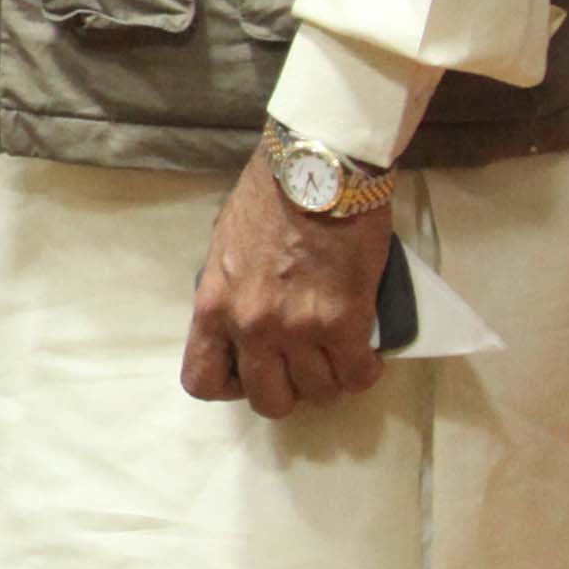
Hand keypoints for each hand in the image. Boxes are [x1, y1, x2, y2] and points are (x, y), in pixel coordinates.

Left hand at [182, 143, 390, 419]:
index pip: (202, 379)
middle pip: (267, 399)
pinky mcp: (345, 321)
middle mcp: (251, 325)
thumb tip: (245, 321)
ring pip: (318, 392)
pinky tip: (365, 355)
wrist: (318, 169)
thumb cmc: (270, 197)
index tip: (252, 373)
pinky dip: (364, 371)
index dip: (231, 386)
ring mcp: (298, 328)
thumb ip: (231, 293)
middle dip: (288, 392)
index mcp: (213, 305)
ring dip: (330, 379)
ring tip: (337, 355)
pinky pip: (356, 374)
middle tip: (303, 367)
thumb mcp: (226, 248)